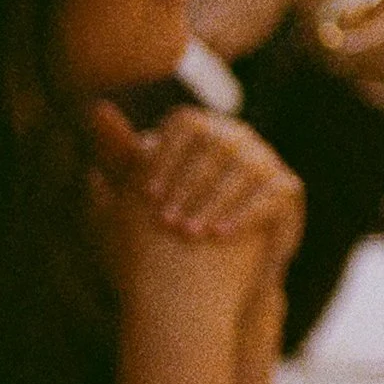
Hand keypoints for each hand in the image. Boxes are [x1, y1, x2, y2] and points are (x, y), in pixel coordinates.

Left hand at [92, 100, 303, 252]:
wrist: (212, 276)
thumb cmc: (166, 229)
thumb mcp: (136, 193)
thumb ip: (119, 153)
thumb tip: (95, 107)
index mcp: (202, 130)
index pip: (187, 123)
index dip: (166, 156)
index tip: (145, 194)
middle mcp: (238, 138)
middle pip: (216, 145)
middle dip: (188, 184)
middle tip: (165, 220)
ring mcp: (266, 161)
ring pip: (244, 170)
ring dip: (213, 202)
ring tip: (189, 232)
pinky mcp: (288, 190)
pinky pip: (271, 193)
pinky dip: (244, 214)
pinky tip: (220, 235)